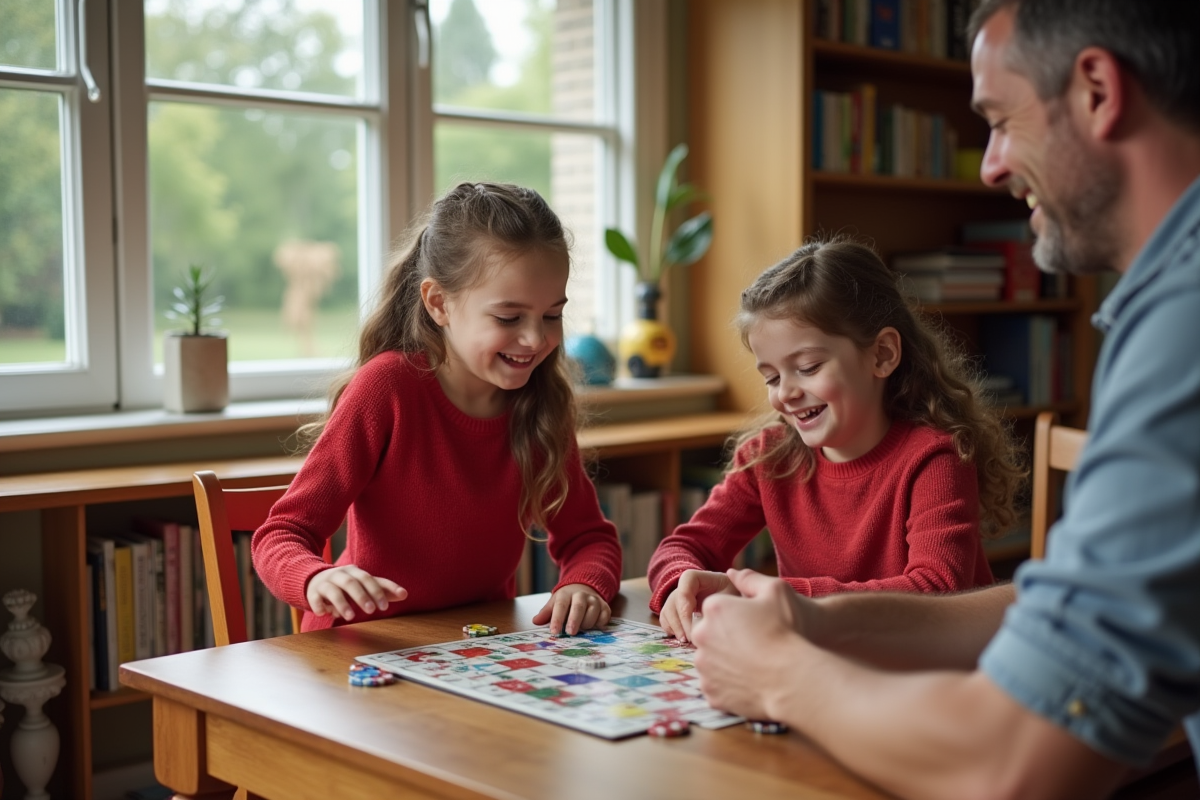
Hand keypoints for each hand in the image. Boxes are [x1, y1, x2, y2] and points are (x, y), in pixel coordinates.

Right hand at [305, 565, 406, 621]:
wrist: (315, 579)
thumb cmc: (346, 585)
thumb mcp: (363, 585)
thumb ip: (382, 589)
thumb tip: (404, 594)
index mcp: (356, 572)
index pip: (370, 579)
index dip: (378, 591)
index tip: (386, 606)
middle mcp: (341, 575)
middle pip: (352, 583)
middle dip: (362, 596)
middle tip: (372, 610)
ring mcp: (326, 583)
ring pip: (334, 590)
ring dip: (342, 603)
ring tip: (350, 617)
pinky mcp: (313, 592)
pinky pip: (315, 598)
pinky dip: (319, 605)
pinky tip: (324, 614)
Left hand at [532, 583, 611, 634]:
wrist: (584, 588)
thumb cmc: (566, 600)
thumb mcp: (554, 603)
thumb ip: (546, 613)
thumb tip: (536, 621)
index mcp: (566, 594)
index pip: (561, 605)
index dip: (557, 619)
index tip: (554, 631)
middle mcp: (582, 595)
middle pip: (578, 607)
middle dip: (574, 620)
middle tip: (570, 633)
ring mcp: (595, 600)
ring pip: (592, 613)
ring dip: (586, 624)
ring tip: (581, 630)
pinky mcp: (605, 607)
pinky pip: (604, 617)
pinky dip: (599, 624)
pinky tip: (594, 627)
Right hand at [658, 569, 739, 642]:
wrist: (728, 596)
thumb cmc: (731, 592)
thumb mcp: (732, 593)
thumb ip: (723, 602)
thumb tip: (712, 619)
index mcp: (695, 578)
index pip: (684, 588)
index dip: (687, 609)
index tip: (697, 625)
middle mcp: (682, 587)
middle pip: (674, 602)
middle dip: (682, 623)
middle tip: (693, 639)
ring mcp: (676, 598)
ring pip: (668, 612)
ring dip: (676, 628)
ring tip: (687, 641)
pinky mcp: (673, 611)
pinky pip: (665, 619)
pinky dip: (671, 630)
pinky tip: (683, 640)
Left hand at [691, 569, 812, 718]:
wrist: (794, 679)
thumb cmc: (786, 632)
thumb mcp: (776, 591)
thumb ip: (749, 578)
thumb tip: (731, 572)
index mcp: (714, 608)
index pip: (716, 608)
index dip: (736, 615)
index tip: (754, 624)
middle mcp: (701, 636)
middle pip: (709, 634)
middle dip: (726, 637)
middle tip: (753, 644)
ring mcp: (704, 667)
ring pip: (710, 659)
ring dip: (725, 660)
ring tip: (753, 663)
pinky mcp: (710, 692)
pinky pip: (715, 684)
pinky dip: (728, 684)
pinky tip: (749, 680)